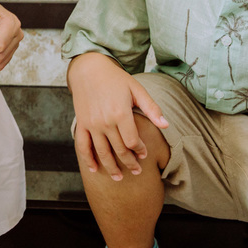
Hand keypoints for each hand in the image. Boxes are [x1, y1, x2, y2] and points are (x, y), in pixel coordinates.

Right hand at [69, 53, 167, 179]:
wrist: (89, 69)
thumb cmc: (115, 78)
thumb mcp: (136, 90)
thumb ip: (151, 109)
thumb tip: (166, 125)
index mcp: (120, 113)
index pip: (132, 141)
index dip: (140, 151)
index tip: (144, 154)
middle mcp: (105, 121)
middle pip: (119, 150)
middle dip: (129, 163)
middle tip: (137, 172)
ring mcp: (91, 124)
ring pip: (102, 152)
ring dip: (111, 167)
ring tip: (119, 178)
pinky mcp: (81, 124)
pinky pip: (83, 146)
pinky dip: (88, 159)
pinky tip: (93, 169)